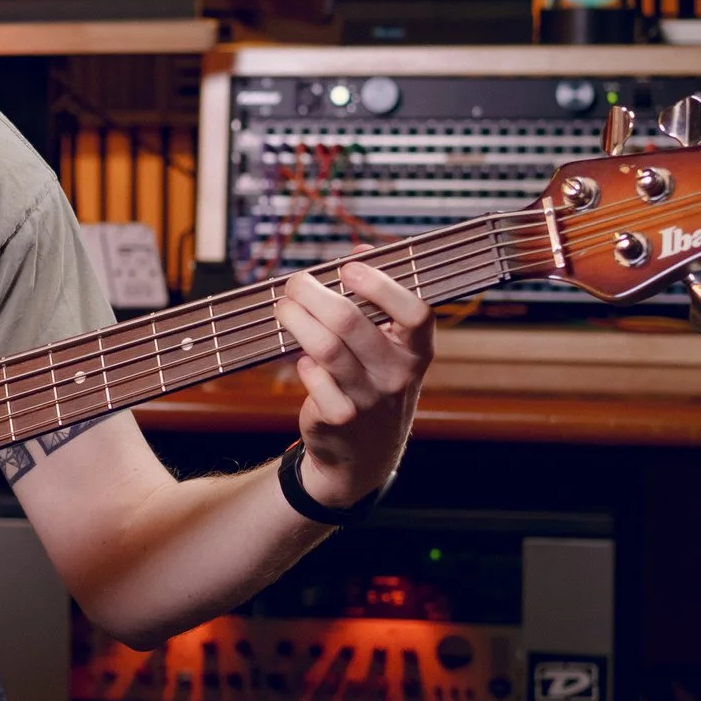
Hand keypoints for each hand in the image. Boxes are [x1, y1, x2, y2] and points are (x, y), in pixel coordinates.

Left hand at [274, 259, 432, 508]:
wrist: (365, 453)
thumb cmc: (374, 382)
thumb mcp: (389, 346)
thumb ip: (379, 297)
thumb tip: (362, 248)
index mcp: (417, 351)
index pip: (415, 312)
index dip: (382, 285)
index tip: (350, 268)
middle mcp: (398, 375)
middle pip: (350, 323)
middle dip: (314, 295)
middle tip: (295, 283)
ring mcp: (369, 400)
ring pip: (325, 348)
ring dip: (297, 320)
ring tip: (283, 308)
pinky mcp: (339, 418)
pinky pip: (313, 380)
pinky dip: (302, 365)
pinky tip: (302, 360)